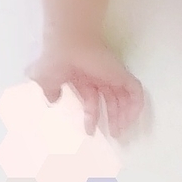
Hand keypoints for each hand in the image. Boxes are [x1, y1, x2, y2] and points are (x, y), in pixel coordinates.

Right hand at [25, 36, 144, 138]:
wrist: (67, 45)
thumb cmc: (55, 61)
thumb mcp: (45, 81)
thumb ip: (50, 92)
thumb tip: (53, 101)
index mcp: (84, 80)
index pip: (92, 101)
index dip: (92, 117)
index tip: (90, 132)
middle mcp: (100, 78)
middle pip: (111, 101)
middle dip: (113, 118)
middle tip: (114, 135)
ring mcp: (112, 76)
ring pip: (124, 98)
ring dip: (124, 116)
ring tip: (121, 131)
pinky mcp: (122, 75)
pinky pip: (135, 92)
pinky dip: (135, 106)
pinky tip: (130, 119)